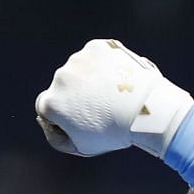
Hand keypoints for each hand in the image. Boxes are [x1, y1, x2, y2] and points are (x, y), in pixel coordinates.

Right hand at [34, 39, 193, 158]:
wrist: (147, 110)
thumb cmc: (115, 134)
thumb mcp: (82, 146)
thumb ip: (58, 136)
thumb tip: (46, 121)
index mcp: (51, 102)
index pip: (47, 106)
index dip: (64, 114)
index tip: (84, 119)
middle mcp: (60, 77)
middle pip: (64, 86)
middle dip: (79, 95)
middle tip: (105, 108)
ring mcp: (79, 60)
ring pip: (81, 69)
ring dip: (92, 78)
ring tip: (115, 94)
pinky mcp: (97, 47)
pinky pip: (97, 57)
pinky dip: (106, 65)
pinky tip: (119, 78)